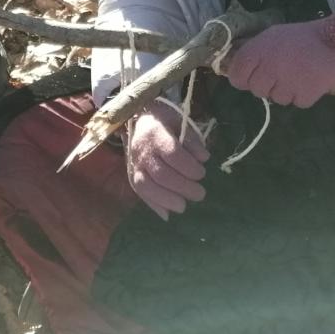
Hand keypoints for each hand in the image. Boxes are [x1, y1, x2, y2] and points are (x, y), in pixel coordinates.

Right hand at [125, 103, 209, 218]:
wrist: (137, 119)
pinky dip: (153, 205)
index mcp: (156, 133)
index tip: (202, 173)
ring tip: (183, 206)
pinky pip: (139, 192)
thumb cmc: (164, 120)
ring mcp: (134, 163)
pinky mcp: (131, 174)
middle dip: (183, 187)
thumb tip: (204, 158)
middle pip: (161, 174)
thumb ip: (192, 140)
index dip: (189, 167)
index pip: (172, 154)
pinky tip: (167, 214)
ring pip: (146, 186)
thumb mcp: (180, 122)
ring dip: (166, 199)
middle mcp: (142, 150)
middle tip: (200, 194)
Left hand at [224, 13, 334, 107]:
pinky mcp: (306, 94)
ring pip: (277, 99)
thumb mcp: (275, 35)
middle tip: (283, 74)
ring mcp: (287, 81)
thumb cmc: (306, 37)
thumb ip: (256, 51)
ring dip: (288, 91)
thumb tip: (237, 67)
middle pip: (256, 91)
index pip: (236, 76)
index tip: (255, 77)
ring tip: (301, 74)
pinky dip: (305, 96)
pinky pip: (297, 103)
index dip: (244, 79)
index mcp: (260, 49)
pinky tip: (312, 81)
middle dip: (268, 86)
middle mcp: (270, 66)